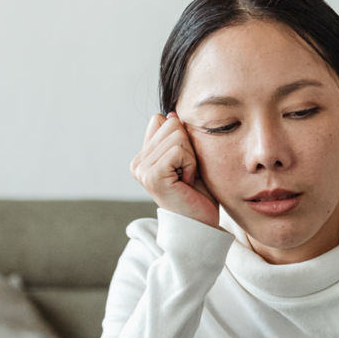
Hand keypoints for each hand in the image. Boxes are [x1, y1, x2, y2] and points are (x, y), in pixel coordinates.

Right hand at [130, 112, 218, 227]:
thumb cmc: (198, 194)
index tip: (184, 164)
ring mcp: (142, 170)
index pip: (161, 120)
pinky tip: (186, 182)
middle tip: (187, 173)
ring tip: (186, 178)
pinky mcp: (152, 176)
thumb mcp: (188, 158)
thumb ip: (177, 137)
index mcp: (143, 157)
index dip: (182, 138)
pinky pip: (179, 150)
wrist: (200, 225)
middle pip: (171, 123)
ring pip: (177, 135)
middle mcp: (137, 163)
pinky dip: (190, 164)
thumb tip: (171, 112)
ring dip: (191, 157)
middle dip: (188, 147)